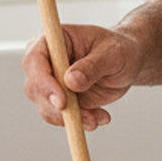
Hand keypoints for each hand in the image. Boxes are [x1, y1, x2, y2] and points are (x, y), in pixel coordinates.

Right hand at [22, 24, 138, 130]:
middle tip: (86, 116)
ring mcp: (50, 82)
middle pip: (35, 87)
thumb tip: (71, 81)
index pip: (35, 59)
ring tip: (99, 116)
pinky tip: (99, 117)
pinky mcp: (59, 99)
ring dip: (71, 117)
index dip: (43, 81)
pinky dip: (78, 121)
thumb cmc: (119, 49)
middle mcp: (46, 60)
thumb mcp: (113, 54)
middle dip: (57, 107)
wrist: (126, 63)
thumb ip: (93, 65)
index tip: (62, 101)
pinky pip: (60, 117)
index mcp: (56, 39)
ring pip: (46, 107)